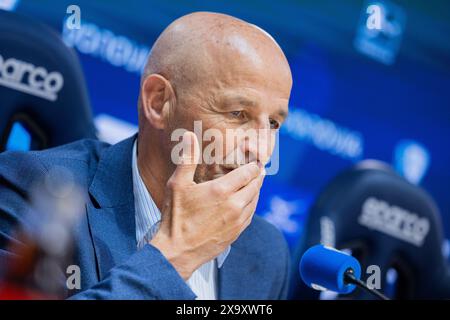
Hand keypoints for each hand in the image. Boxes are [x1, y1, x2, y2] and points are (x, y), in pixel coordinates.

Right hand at [150, 131, 263, 279]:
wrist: (177, 252)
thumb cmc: (175, 217)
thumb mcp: (177, 185)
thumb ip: (186, 159)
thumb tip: (189, 135)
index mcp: (221, 191)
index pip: (248, 172)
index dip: (254, 164)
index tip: (256, 158)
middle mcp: (234, 205)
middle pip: (256, 185)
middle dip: (258, 175)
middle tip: (259, 167)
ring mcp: (237, 221)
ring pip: (255, 200)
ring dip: (257, 189)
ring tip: (255, 182)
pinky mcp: (236, 233)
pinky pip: (251, 214)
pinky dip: (252, 204)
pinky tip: (248, 201)